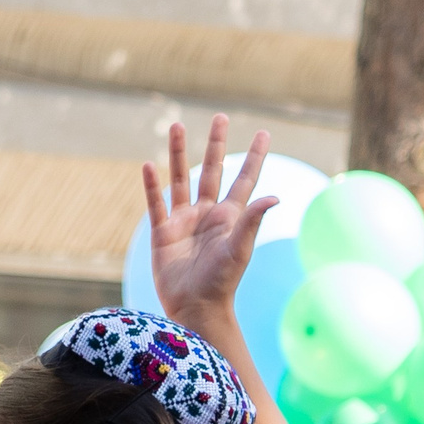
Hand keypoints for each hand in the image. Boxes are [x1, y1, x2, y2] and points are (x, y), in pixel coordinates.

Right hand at [145, 115, 274, 328]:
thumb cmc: (222, 281)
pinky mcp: (163, 233)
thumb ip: (253, 220)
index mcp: (231, 215)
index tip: (263, 132)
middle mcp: (208, 213)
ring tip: (176, 127)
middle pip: (212, 170)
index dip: (254, 156)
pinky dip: (152, 185)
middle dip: (215, 144)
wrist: (195, 306)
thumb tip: (275, 197)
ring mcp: (184, 221)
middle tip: (220, 117)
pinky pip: (156, 203)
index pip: (245, 178)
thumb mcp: (240, 249)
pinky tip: (148, 165)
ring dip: (179, 154)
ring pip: (182, 179)